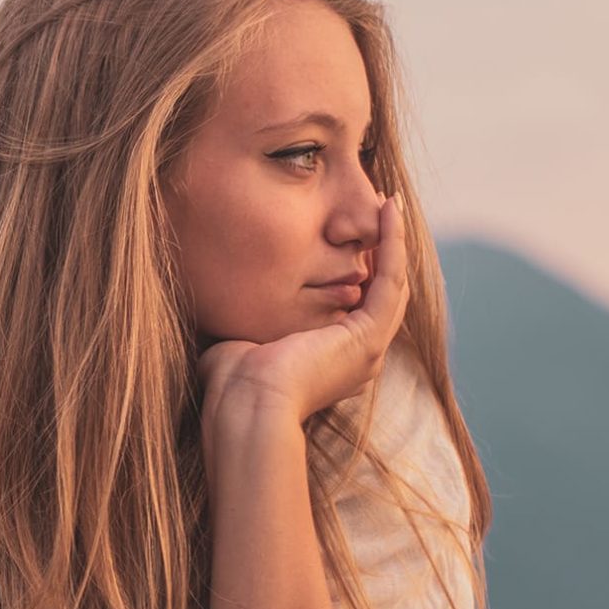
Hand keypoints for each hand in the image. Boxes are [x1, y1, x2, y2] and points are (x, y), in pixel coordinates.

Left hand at [197, 195, 409, 426]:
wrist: (245, 405)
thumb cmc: (232, 384)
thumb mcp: (238, 344)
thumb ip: (240, 330)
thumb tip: (214, 318)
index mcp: (331, 361)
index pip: (355, 306)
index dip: (355, 268)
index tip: (346, 234)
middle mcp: (358, 356)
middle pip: (380, 292)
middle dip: (380, 249)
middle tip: (380, 208)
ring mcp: (368, 348)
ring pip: (393, 283)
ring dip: (393, 240)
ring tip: (390, 202)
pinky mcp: (370, 337)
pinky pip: (392, 279)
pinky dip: (394, 243)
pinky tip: (390, 210)